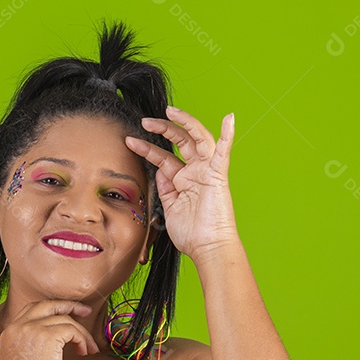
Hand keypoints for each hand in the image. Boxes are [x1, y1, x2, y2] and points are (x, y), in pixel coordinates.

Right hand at [0, 300, 98, 359]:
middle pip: (48, 304)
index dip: (53, 310)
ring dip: (81, 332)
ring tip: (88, 348)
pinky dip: (82, 339)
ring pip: (64, 319)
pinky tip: (83, 352)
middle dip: (68, 305)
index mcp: (10, 331)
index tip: (68, 315)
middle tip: (85, 311)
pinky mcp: (48, 336)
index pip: (33, 310)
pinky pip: (72, 330)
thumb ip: (27, 346)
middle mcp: (19, 326)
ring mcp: (32, 329)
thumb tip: (50, 344)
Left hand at [124, 106, 239, 257]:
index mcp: (183, 181)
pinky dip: (228, 134)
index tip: (129, 141)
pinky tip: (229, 118)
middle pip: (179, 142)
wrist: (207, 248)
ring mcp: (207, 172)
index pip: (163, 157)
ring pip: (196, 139)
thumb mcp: (169, 207)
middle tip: (145, 122)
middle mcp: (195, 172)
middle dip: (162, 129)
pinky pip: (223, 151)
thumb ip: (164, 187)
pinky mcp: (218, 175)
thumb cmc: (191, 234)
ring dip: (184, 123)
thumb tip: (159, 169)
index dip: (146, 148)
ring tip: (169, 111)